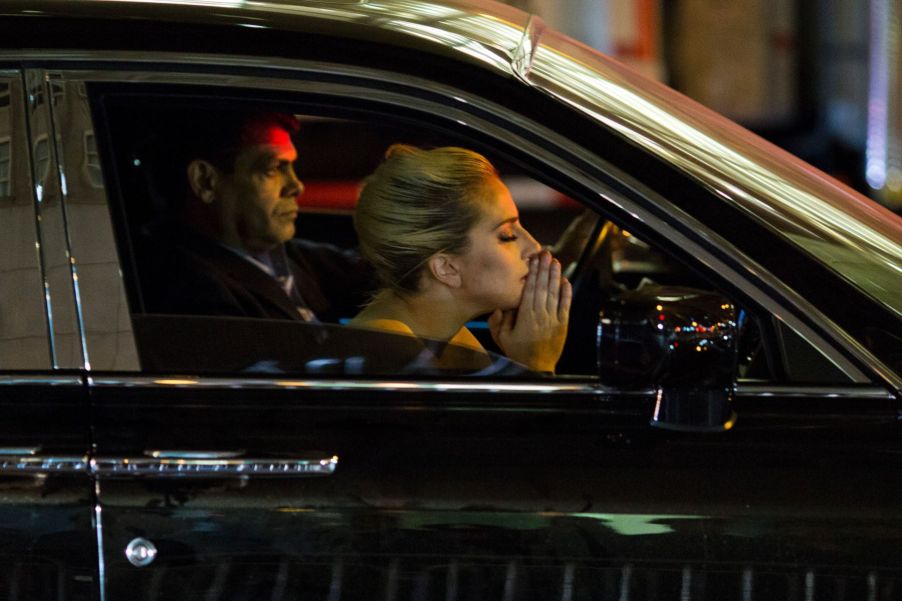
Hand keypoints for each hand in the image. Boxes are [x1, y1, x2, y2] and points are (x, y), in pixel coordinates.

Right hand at [488, 251, 571, 372]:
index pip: (530, 290)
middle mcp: (541, 315)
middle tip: (545, 253)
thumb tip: (499, 305)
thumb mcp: (502, 338)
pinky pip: (565, 305)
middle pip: (543, 287)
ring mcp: (554, 319)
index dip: (533, 274)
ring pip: (555, 293)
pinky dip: (566, 293)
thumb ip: (498, 322)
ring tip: (555, 261)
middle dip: (544, 269)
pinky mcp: (563, 325)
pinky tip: (565, 281)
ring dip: (555, 276)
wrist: (537, 369)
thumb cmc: (517, 352)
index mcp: (526, 317)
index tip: (533, 260)